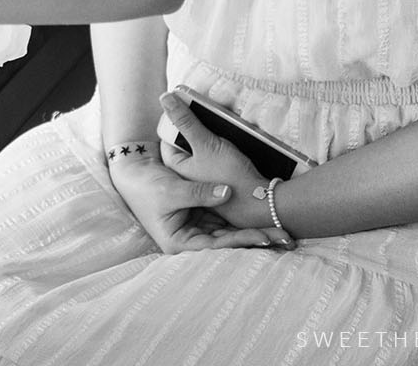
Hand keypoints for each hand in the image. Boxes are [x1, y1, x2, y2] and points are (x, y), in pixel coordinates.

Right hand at [107, 154, 270, 252]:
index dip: (240, 241)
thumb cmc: (146, 186)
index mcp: (180, 243)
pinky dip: (245, 220)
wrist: (134, 171)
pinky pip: (228, 219)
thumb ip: (198, 193)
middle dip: (256, 239)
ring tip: (283, 234)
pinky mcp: (204, 215)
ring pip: (232, 232)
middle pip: (229, 243)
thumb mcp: (170, 190)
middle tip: (284, 238)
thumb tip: (226, 192)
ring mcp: (199, 228)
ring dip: (255, 232)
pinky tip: (267, 221)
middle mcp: (192, 240)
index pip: (216, 246)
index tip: (262, 237)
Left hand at [158, 91, 268, 194]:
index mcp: (176, 166)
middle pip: (187, 142)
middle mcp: (186, 175)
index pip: (169, 135)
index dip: (180, 121)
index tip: (192, 110)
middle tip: (210, 121)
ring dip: (212, 139)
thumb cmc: (231, 176)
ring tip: (224, 132)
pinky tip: (232, 146)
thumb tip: (165, 99)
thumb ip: (185, 121)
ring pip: (203, 150)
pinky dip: (221, 150)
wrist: (262, 202)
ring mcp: (202, 180)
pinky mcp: (217, 183)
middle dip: (198, 130)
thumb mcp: (207, 143)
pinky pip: (215, 159)